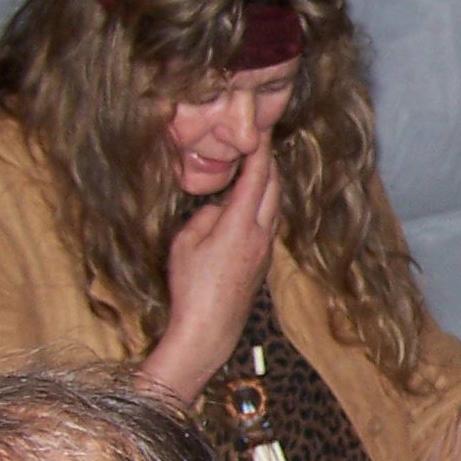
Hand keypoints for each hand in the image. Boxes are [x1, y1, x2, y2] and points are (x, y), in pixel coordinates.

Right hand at [141, 142, 280, 400]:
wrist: (210, 329)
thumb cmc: (191, 287)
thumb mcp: (186, 243)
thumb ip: (205, 217)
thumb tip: (219, 209)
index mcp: (240, 224)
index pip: (257, 178)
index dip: (261, 152)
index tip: (262, 131)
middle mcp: (260, 234)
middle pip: (273, 189)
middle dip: (270, 164)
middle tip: (262, 144)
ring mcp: (265, 250)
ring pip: (274, 208)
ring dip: (270, 186)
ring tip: (260, 169)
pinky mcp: (263, 263)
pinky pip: (269, 225)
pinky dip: (265, 207)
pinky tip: (254, 205)